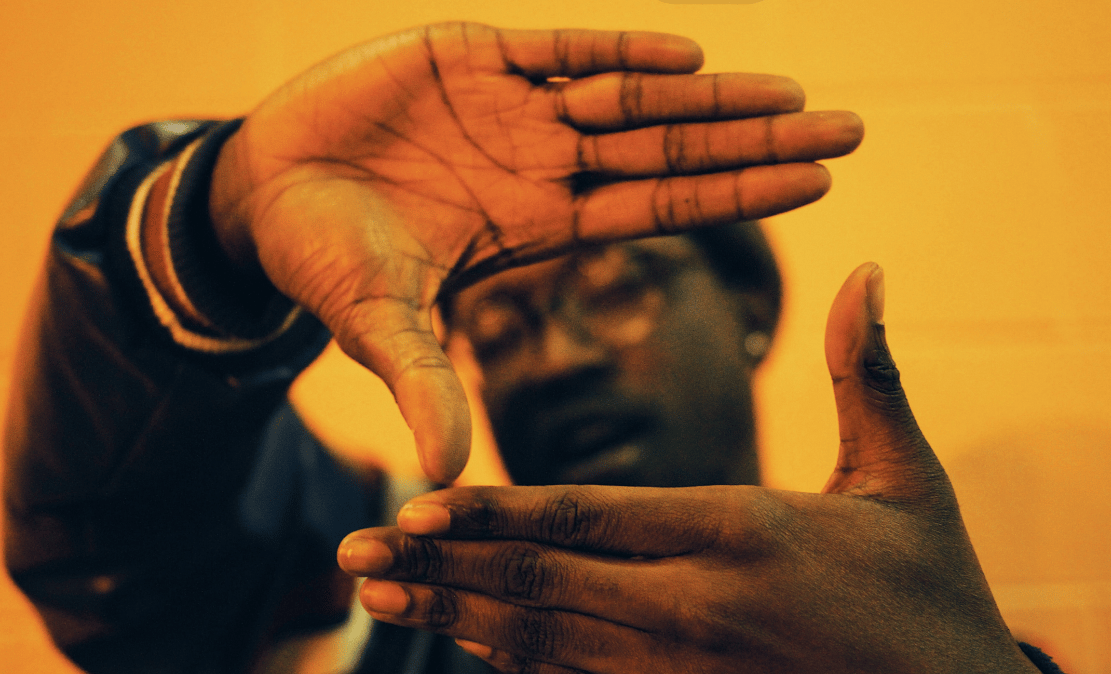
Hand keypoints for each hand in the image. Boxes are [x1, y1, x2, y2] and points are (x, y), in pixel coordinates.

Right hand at [208, 22, 863, 481]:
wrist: (261, 192)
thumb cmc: (324, 261)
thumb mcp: (379, 325)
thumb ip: (422, 383)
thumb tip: (446, 473)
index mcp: (539, 223)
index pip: (661, 207)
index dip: (737, 194)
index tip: (817, 184)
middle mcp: (543, 161)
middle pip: (671, 148)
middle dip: (757, 138)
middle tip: (848, 129)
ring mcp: (514, 106)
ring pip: (633, 95)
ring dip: (710, 94)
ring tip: (792, 93)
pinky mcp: (470, 54)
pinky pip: (560, 46)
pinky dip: (619, 51)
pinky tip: (688, 55)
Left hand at [338, 264, 1037, 673]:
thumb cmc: (933, 593)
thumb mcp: (907, 478)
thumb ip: (867, 375)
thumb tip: (870, 270)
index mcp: (741, 533)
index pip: (587, 519)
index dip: (492, 513)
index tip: (412, 503)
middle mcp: (696, 608)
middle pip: (541, 584)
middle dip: (440, 568)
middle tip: (354, 553)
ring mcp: (686, 673)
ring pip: (543, 643)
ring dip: (455, 618)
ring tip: (379, 597)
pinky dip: (513, 661)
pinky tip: (462, 641)